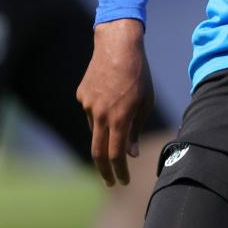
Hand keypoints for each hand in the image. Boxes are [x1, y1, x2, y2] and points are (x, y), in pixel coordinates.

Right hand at [77, 18, 154, 186]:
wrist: (118, 45)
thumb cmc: (139, 74)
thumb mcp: (145, 102)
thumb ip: (136, 129)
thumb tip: (130, 154)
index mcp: (119, 117)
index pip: (116, 155)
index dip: (120, 171)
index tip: (124, 181)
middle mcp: (100, 114)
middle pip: (98, 153)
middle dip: (105, 171)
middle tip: (111, 182)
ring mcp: (88, 105)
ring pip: (95, 129)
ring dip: (106, 133)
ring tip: (120, 113)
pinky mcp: (81, 95)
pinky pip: (90, 112)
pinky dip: (100, 114)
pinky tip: (110, 97)